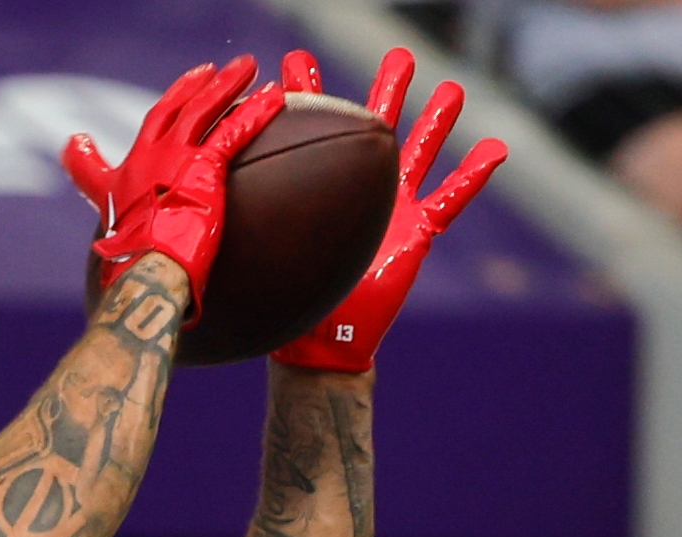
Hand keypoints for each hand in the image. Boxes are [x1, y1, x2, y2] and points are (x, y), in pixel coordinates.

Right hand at [60, 57, 285, 304]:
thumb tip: (140, 255)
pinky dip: (255, 111)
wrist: (144, 275)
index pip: (153, 125)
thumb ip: (131, 236)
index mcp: (131, 172)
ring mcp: (176, 159)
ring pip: (206, 109)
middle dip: (199, 84)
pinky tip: (276, 97)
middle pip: (178, 107)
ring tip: (251, 68)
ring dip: (229, 84)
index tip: (185, 87)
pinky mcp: (202, 169)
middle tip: (216, 70)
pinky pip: (234, 131)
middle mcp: (151, 157)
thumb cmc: (135, 273)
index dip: (170, 103)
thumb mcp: (122, 247)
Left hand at [270, 47, 506, 372]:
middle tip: (399, 55)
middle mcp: (362, 188)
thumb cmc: (288, 293)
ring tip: (452, 89)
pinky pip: (452, 199)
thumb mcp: (263, 243)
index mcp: (325, 183)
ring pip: (422, 152)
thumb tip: (185, 180)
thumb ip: (242, 206)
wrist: (321, 338)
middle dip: (389, 89)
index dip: (309, 91)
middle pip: (378, 127)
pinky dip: (475, 174)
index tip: (298, 58)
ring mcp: (395, 207)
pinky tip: (497, 148)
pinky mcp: (420, 233)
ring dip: (438, 121)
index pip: (315, 126)